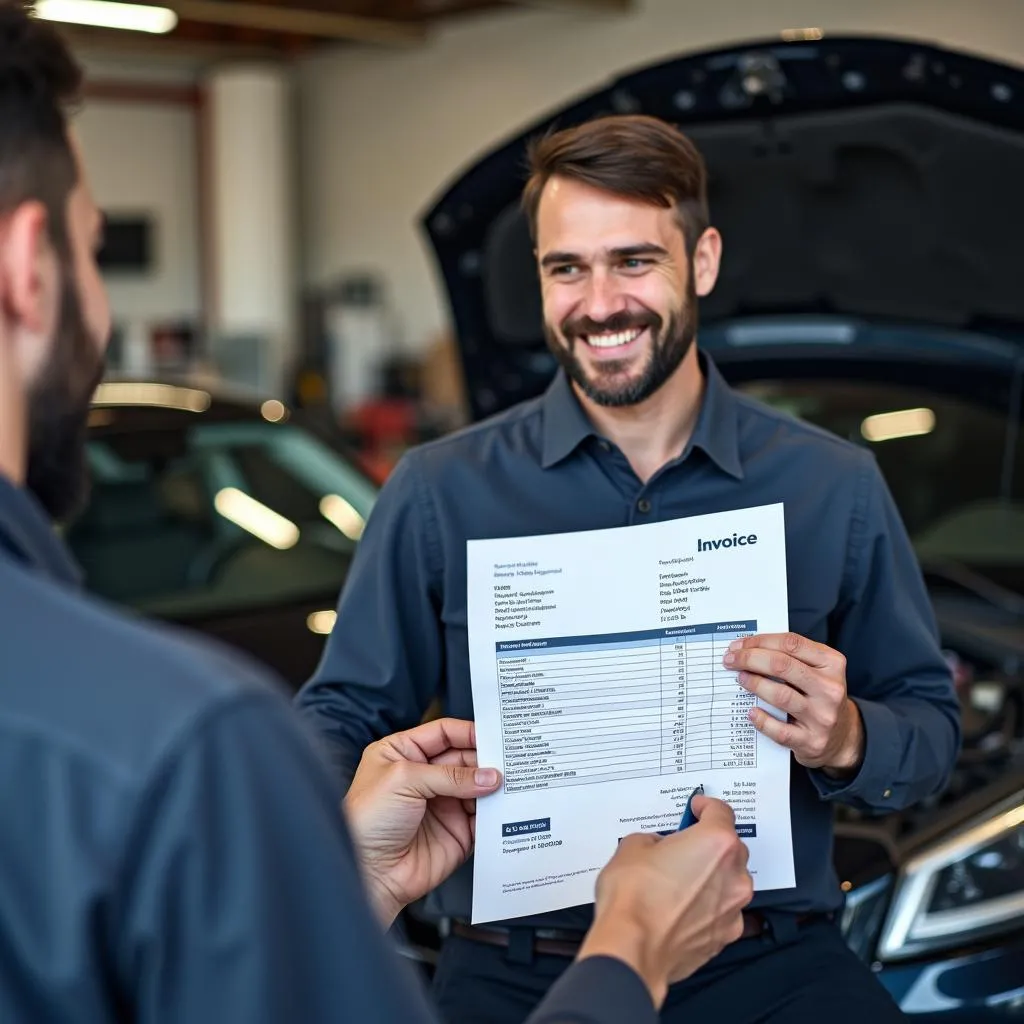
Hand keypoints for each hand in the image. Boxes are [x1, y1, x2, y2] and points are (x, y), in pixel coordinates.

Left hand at [344, 718, 500, 926]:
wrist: (368, 874)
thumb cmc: (368, 821)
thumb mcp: (404, 780)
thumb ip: (450, 775)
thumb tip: (490, 776)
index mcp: (403, 753)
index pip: (444, 734)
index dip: (469, 732)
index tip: (495, 735)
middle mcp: (424, 777)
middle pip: (465, 758)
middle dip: (487, 759)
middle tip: (510, 760)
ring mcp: (442, 804)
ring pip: (478, 787)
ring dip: (495, 785)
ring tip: (515, 782)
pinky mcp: (457, 832)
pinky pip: (483, 817)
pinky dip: (497, 812)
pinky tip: (508, 806)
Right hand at [577, 797, 752, 1008]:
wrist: (634, 947)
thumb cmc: (635, 897)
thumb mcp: (633, 846)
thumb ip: (655, 839)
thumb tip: (660, 848)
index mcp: (716, 842)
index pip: (721, 812)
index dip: (706, 806)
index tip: (698, 808)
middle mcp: (733, 875)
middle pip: (730, 848)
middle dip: (709, 844)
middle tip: (682, 846)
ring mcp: (732, 909)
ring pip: (728, 882)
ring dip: (710, 877)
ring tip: (678, 882)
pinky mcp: (724, 937)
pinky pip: (721, 912)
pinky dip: (706, 907)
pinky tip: (681, 909)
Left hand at [723, 632, 863, 775]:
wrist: (843, 737)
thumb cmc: (819, 696)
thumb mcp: (817, 670)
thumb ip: (791, 657)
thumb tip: (748, 648)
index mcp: (832, 664)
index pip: (791, 643)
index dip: (760, 641)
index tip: (739, 645)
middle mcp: (830, 689)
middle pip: (783, 666)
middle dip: (750, 659)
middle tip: (731, 659)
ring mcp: (822, 717)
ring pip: (781, 695)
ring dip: (754, 684)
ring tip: (740, 679)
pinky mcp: (812, 741)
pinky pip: (780, 730)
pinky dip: (762, 720)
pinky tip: (751, 712)